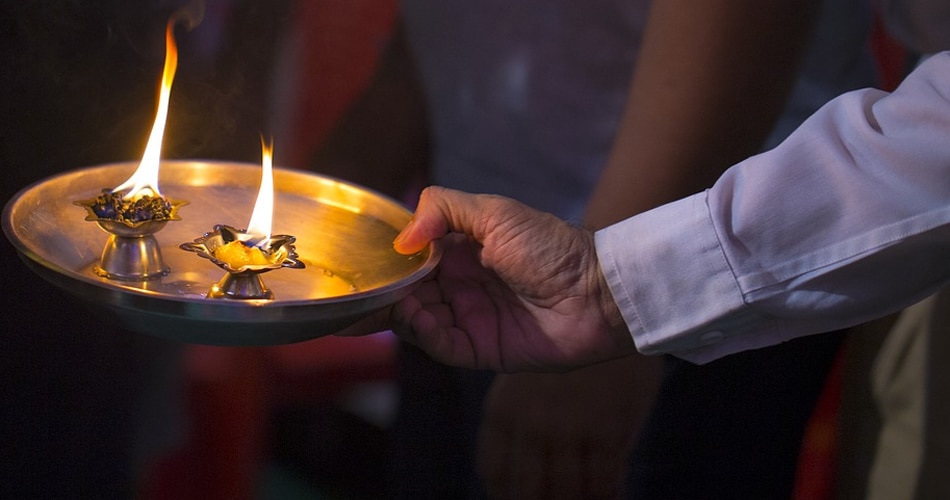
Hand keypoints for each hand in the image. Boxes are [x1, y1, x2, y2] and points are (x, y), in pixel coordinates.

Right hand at [338, 186, 635, 371]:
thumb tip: (403, 238)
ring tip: (378, 301)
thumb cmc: (552, 245)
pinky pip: (441, 345)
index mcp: (461, 252)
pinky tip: (413, 315)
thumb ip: (444, 210)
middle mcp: (460, 287)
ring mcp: (469, 319)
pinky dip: (422, 332)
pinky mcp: (481, 350)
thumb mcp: (495, 213)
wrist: (598, 289)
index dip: (384, 263)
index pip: (410, 260)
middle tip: (343, 294)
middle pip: (406, 295)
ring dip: (395, 312)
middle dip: (376, 295)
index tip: (353, 262)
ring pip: (417, 321)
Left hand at [477, 355, 661, 498]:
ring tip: (579, 497)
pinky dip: (605, 496)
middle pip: (525, 490)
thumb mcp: (521, 373)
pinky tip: (608, 496)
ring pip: (566, 491)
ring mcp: (571, 429)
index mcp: (503, 410)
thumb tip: (501, 466)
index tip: (511, 497)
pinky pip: (605, 482)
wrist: (605, 308)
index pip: (495, 469)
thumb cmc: (561, 339)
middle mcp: (532, 425)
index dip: (502, 491)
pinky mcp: (609, 430)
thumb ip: (510, 415)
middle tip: (547, 498)